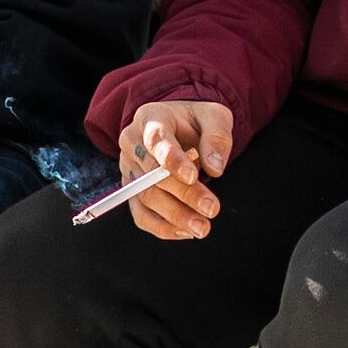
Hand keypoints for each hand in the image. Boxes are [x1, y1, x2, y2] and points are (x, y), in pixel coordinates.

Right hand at [116, 99, 234, 243]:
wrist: (179, 127)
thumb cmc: (195, 121)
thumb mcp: (214, 116)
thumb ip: (217, 137)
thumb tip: (215, 167)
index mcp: (151, 118)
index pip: (156, 140)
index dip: (172, 159)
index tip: (193, 176)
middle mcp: (132, 143)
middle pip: (151, 174)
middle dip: (183, 194)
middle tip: (211, 208)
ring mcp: (129, 168)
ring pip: (145, 198)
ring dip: (174, 216)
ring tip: (201, 227)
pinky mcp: (132, 191)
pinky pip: (141, 215)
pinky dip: (162, 227)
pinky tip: (186, 231)